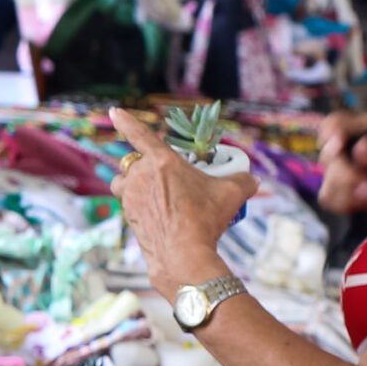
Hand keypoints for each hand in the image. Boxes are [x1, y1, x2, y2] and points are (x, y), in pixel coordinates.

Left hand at [107, 108, 259, 301]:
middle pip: (137, 162)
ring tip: (156, 194)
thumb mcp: (233, 194)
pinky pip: (128, 203)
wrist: (183, 254)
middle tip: (172, 182)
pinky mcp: (127, 215)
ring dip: (135, 183)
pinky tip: (157, 215)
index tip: (114, 111)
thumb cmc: (205, 220)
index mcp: (162, 162)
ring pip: (125, 182)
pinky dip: (139, 205)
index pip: (140, 134)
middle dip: (151, 168)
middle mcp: (140, 175)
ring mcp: (130, 196)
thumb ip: (243, 180)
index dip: (127, 121)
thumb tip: (252, 180)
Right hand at [316, 111, 366, 214]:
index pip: (335, 124)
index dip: (332, 134)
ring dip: (354, 194)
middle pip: (328, 157)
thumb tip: (359, 148)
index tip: (338, 147)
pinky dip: (352, 204)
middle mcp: (348, 148)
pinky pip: (330, 199)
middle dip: (348, 176)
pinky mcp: (338, 192)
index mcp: (365, 130)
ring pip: (328, 182)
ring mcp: (340, 171)